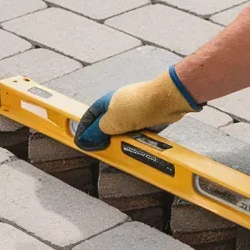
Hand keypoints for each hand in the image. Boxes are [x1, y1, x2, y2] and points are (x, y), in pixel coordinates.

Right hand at [74, 67, 200, 150]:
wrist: (167, 101)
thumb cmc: (138, 106)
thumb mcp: (109, 123)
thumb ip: (97, 132)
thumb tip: (87, 140)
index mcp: (108, 101)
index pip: (90, 116)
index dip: (85, 130)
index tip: (82, 142)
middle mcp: (122, 104)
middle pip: (109, 123)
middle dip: (106, 136)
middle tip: (104, 148)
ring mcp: (137, 109)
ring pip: (125, 128)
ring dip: (123, 138)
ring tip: (122, 148)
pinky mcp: (151, 116)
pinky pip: (141, 129)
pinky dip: (138, 137)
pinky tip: (137, 143)